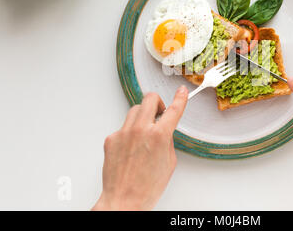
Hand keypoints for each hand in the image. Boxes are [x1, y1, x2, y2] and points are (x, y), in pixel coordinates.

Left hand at [92, 86, 187, 210]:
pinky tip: (131, 148)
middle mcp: (140, 130)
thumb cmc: (146, 187)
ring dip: (143, 116)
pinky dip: (129, 132)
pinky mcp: (111, 139)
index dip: (180, 98)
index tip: (182, 92)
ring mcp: (123, 133)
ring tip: (144, 133)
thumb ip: (167, 141)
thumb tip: (163, 131)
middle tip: (159, 112)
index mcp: (159, 136)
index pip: (173, 110)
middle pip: (149, 99)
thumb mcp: (169, 163)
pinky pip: (123, 127)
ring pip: (135, 110)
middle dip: (157, 102)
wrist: (123, 201)